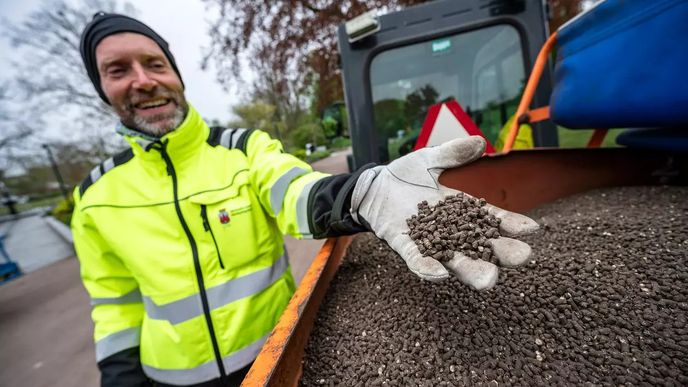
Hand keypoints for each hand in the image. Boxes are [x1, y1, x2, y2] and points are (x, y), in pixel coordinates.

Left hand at [350, 136, 538, 289]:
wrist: (373, 186)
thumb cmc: (404, 176)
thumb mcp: (429, 159)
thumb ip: (452, 153)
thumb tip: (479, 142)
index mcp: (462, 211)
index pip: (492, 220)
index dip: (512, 225)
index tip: (532, 229)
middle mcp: (451, 232)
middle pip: (481, 247)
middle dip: (501, 254)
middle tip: (521, 257)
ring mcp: (429, 242)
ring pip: (454, 262)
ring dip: (471, 270)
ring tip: (489, 278)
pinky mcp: (404, 246)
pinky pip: (417, 260)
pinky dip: (427, 268)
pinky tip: (439, 273)